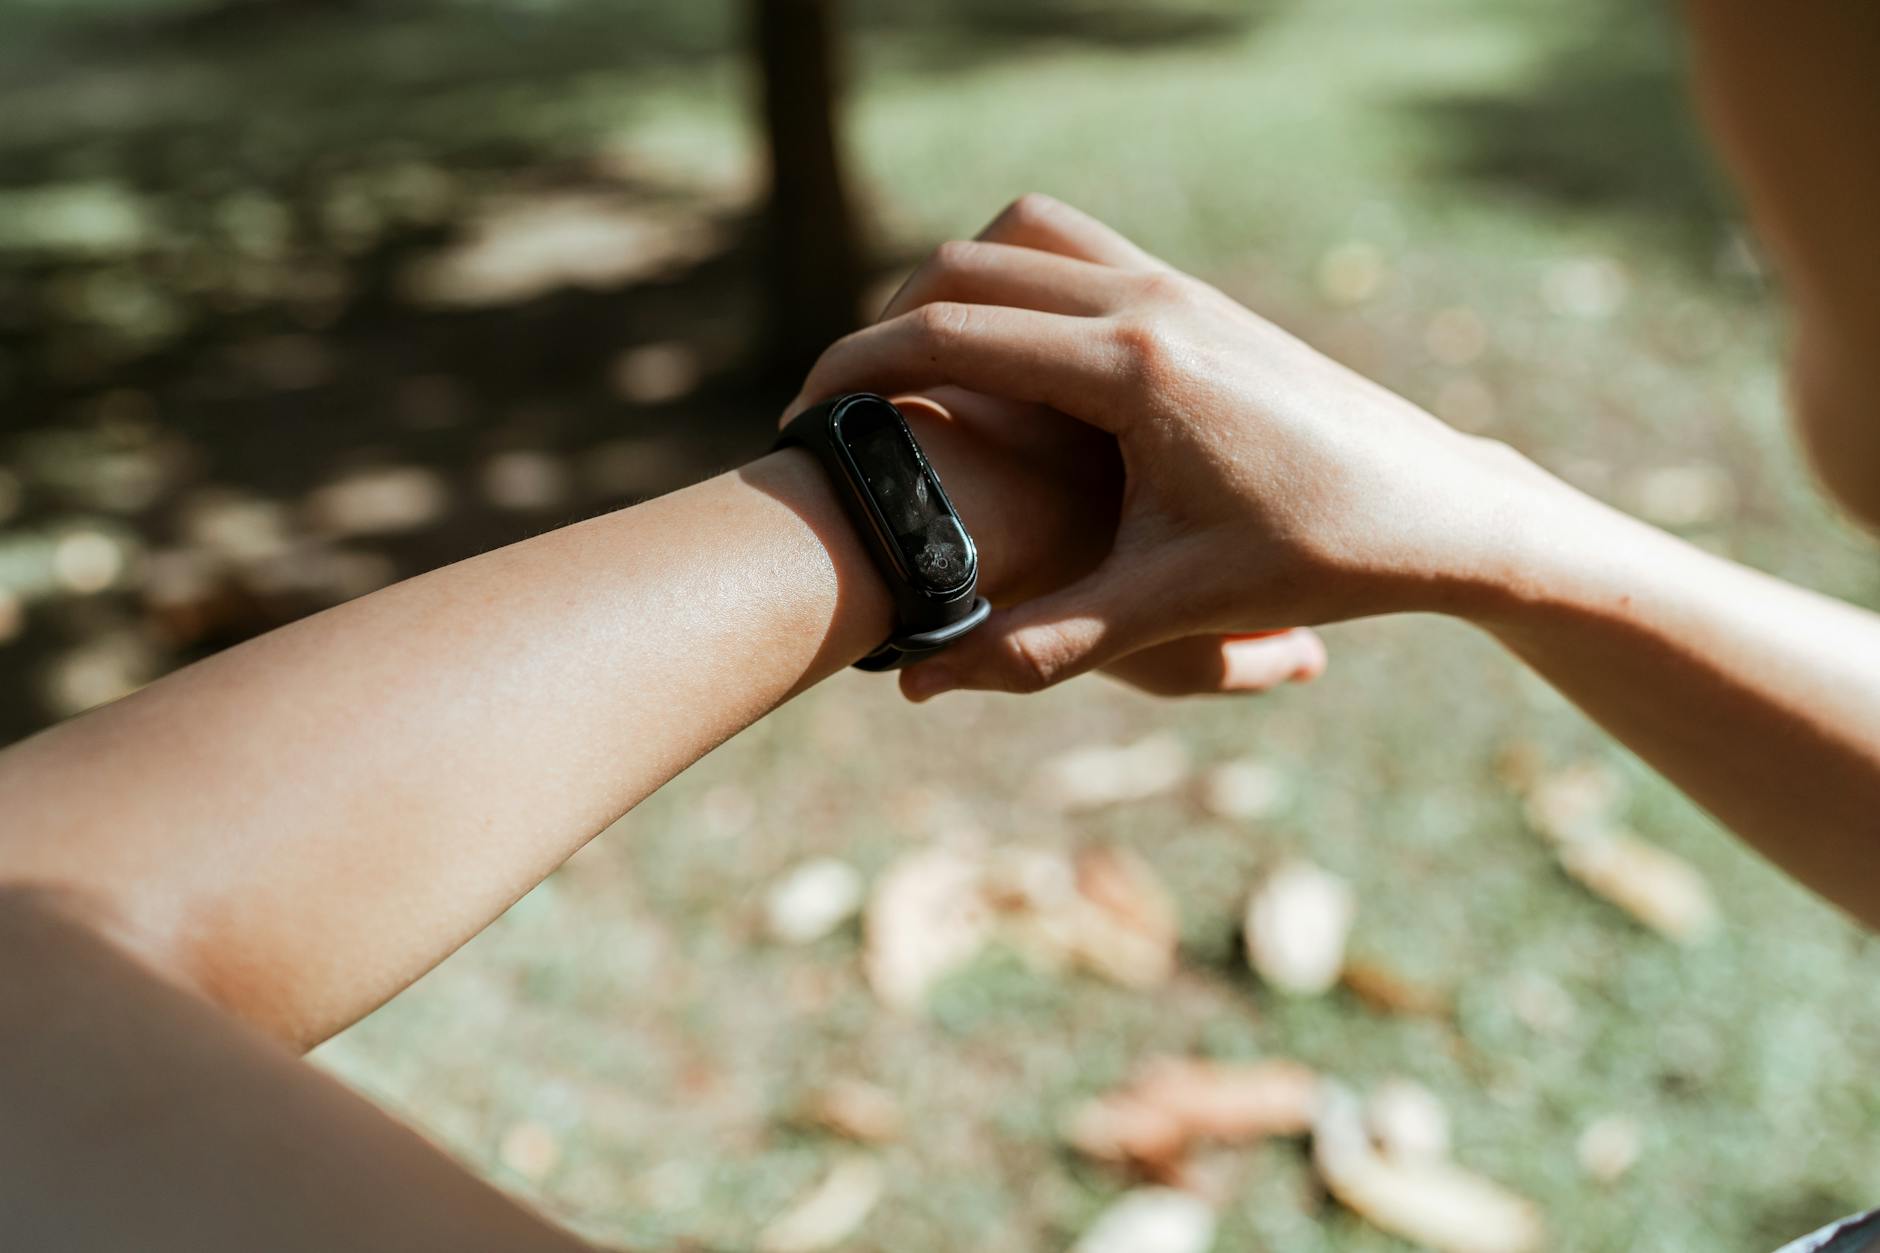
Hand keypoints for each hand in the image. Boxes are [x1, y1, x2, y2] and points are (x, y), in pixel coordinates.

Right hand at [788, 195, 1540, 696]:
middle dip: (886, 327)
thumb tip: (925, 682)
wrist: (1445, 501)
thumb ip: (1044, 644)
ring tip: (921, 378)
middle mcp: (1151, 304)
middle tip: (845, 406)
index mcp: (1134, 369)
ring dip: (957, 286)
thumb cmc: (1323, 554)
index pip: (950, 336)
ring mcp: (1179, 286)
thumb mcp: (1176, 608)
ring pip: (1025, 235)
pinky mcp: (1198, 295)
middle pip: (968, 268)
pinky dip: (1020, 281)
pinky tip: (1017, 370)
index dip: (856, 372)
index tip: (802, 414)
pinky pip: (1076, 248)